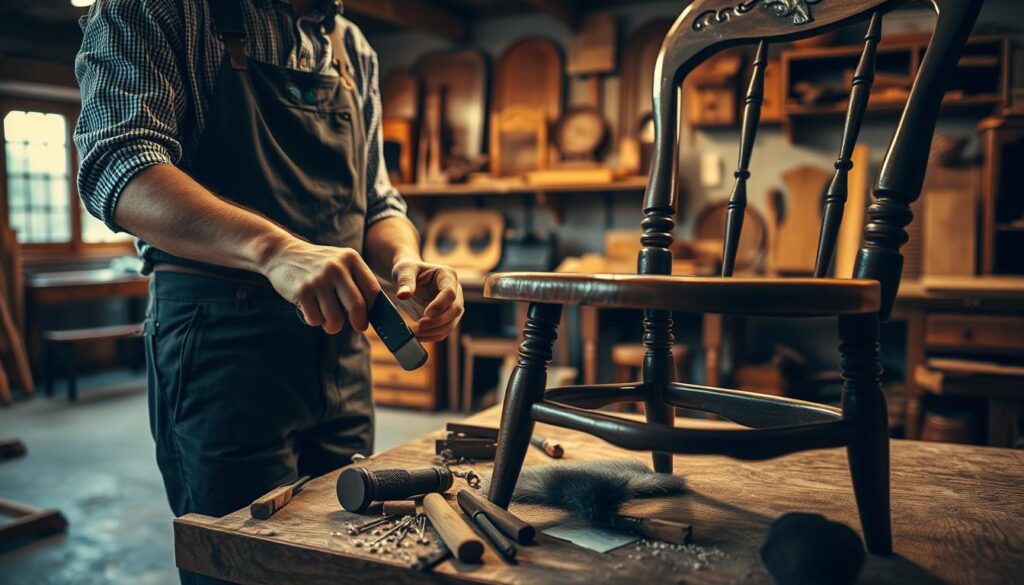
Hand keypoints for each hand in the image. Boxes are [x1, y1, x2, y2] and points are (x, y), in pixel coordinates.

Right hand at [263, 239, 380, 334]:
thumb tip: (371, 314)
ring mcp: (318, 280)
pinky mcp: (302, 291)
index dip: (373, 308)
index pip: (372, 290)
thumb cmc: (319, 266)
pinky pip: (316, 320)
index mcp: (351, 258)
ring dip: (332, 324)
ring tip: (327, 314)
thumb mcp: (340, 264)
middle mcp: (336, 268)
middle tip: (358, 327)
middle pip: (357, 306)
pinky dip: (314, 320)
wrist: (283, 254)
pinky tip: (310, 307)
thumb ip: (357, 282)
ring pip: (335, 319)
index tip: (369, 316)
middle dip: (359, 323)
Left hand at [390, 259, 463, 342]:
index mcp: (448, 276)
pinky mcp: (446, 318)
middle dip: (438, 321)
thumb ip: (405, 281)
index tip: (426, 313)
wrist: (409, 278)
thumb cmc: (408, 270)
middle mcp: (455, 292)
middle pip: (455, 310)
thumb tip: (403, 295)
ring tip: (415, 333)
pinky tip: (416, 336)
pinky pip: (443, 331)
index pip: (450, 293)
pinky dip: (431, 336)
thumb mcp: (404, 270)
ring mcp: (452, 306)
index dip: (440, 305)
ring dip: (434, 331)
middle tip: (420, 325)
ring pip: (451, 323)